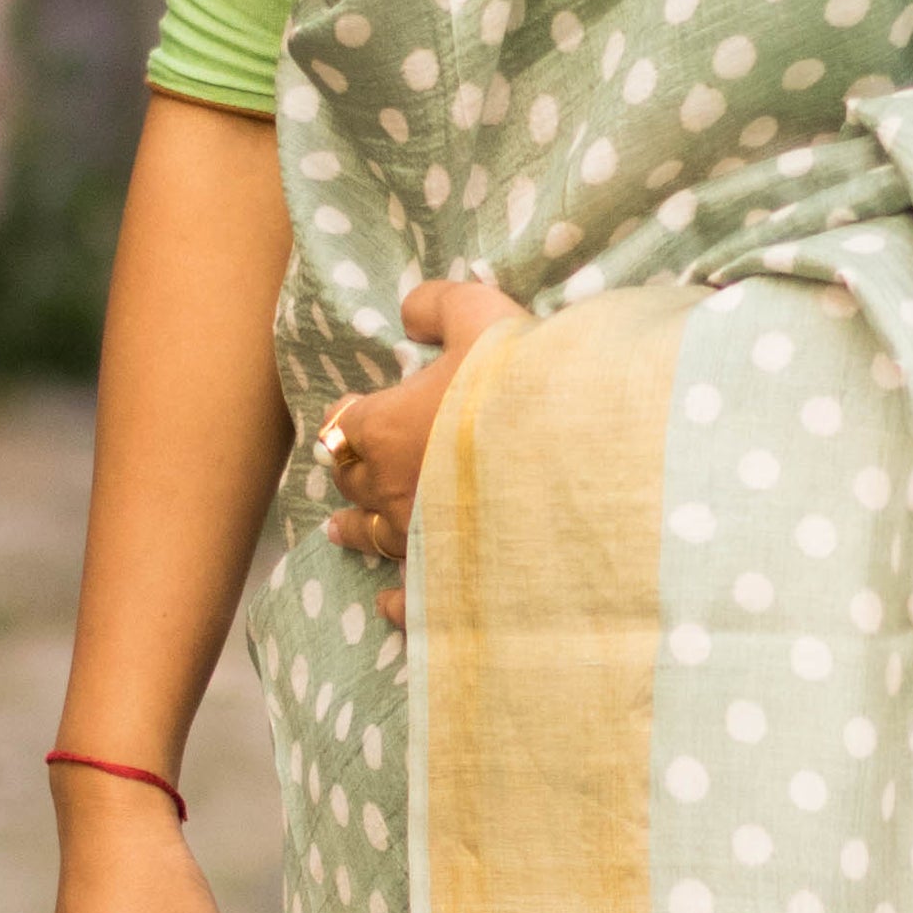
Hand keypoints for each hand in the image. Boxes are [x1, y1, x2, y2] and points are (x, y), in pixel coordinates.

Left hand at [316, 278, 524, 622]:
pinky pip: (409, 598)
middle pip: (350, 480)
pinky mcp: (448, 576)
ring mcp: (416, 537)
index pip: (345, 421)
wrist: (573, 448)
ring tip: (339, 533)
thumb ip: (437, 306)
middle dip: (347, 469)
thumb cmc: (521, 378)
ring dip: (353, 530)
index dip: (347, 415)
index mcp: (385, 426)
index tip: (351, 412)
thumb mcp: (479, 314)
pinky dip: (394, 602)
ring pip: (369, 536)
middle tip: (345, 467)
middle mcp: (389, 486)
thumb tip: (409, 309)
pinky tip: (387, 606)